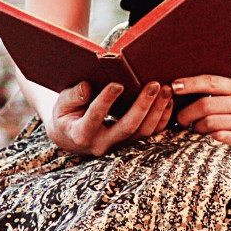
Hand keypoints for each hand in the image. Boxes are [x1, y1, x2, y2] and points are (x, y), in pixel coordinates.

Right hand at [47, 81, 173, 155]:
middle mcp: (102, 144)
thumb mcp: (61, 104)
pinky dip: (162, 118)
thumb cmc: (65, 114)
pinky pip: (151, 134)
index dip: (106, 101)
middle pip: (127, 127)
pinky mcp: (130, 144)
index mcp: (81, 134)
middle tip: (153, 84)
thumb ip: (72, 96)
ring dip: (157, 110)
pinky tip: (168, 100)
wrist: (71, 136)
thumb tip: (86, 87)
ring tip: (166, 89)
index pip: (95, 117)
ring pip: (143, 132)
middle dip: (142, 105)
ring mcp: (119, 147)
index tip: (117, 84)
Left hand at [171, 75, 230, 146]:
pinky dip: (207, 136)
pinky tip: (204, 135)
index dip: (190, 84)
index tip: (173, 86)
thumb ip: (207, 88)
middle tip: (179, 118)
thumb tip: (175, 86)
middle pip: (206, 105)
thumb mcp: (226, 93)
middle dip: (187, 112)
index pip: (210, 82)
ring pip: (209, 123)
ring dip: (196, 126)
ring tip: (193, 127)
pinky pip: (218, 137)